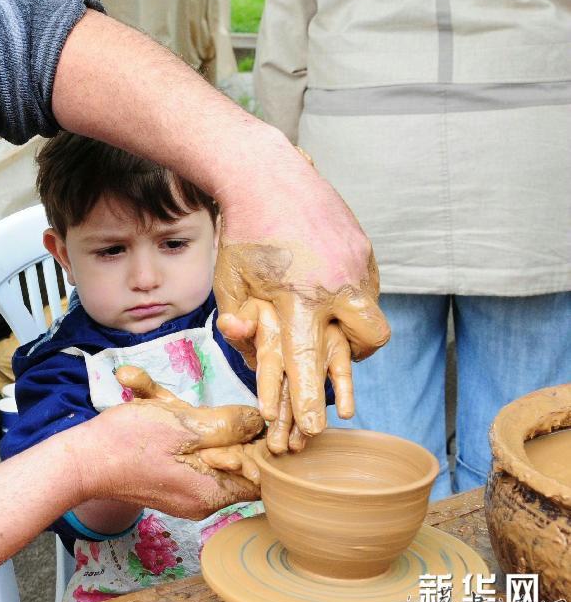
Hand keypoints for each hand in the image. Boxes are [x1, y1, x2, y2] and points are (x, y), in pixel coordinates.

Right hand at [79, 366, 263, 519]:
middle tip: (187, 408)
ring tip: (153, 397)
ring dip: (182, 414)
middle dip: (213, 422)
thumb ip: (227, 425)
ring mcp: (182, 488)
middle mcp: (201, 497)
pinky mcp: (165, 477)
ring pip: (200, 444)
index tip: (244, 417)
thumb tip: (258, 423)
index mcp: (212, 491)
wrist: (77, 462)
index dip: (259, 444)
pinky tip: (139, 393)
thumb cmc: (125, 444)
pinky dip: (165, 421)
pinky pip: (178, 447)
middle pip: (229, 456)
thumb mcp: (184, 426)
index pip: (259, 476)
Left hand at [214, 142, 389, 442]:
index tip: (314, 428)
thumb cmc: (239, 235)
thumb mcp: (230, 286)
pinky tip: (327, 284)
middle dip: (350, 361)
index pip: (308, 363)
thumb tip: (255, 358)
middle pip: (364, 343)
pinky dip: (350, 297)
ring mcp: (355, 262)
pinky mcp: (363, 247)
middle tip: (328, 361)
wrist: (263, 173)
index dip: (310, 400)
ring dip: (351, 329)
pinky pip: (367, 287)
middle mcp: (335, 283)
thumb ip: (244, 328)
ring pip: (372, 316)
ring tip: (324, 320)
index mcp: (297, 298)